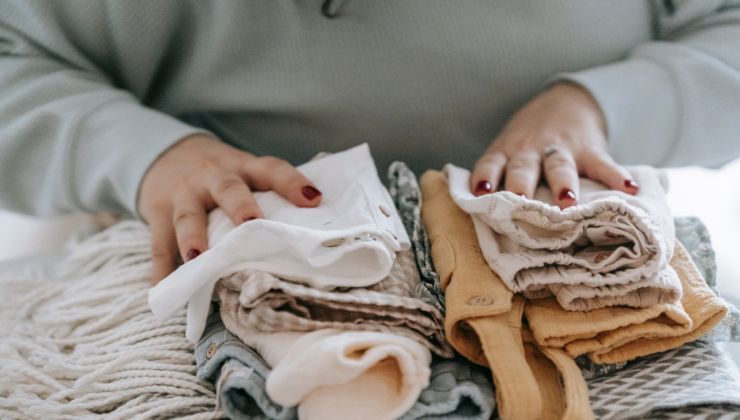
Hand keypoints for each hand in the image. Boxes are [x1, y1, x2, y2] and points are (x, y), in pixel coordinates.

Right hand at [138, 135, 322, 282]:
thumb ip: (267, 194)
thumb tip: (312, 232)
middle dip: (241, 206)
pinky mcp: (157, 213)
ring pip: (188, 215)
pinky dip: (161, 268)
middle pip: (228, 189)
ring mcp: (183, 194)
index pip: (271, 169)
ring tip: (198, 258)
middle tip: (253, 223)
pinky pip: (158, 243)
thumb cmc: (219, 174)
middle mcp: (213, 177)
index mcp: (242, 167)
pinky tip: (163, 288)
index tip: (314, 199)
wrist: (164, 152)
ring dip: (192, 237)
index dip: (292, 182)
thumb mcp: (242, 171)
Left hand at [471, 82, 638, 207]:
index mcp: (507, 153)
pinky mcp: (589, 150)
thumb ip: (500, 179)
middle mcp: (531, 151)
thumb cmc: (528, 143)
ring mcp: (561, 149)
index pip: (491, 163)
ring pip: (559, 166)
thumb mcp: (509, 151)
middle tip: (518, 201)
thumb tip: (484, 220)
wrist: (565, 101)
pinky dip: (616, 176)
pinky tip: (628, 189)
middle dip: (520, 184)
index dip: (485, 176)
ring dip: (563, 183)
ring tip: (568, 201)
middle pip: (524, 167)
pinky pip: (603, 164)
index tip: (481, 192)